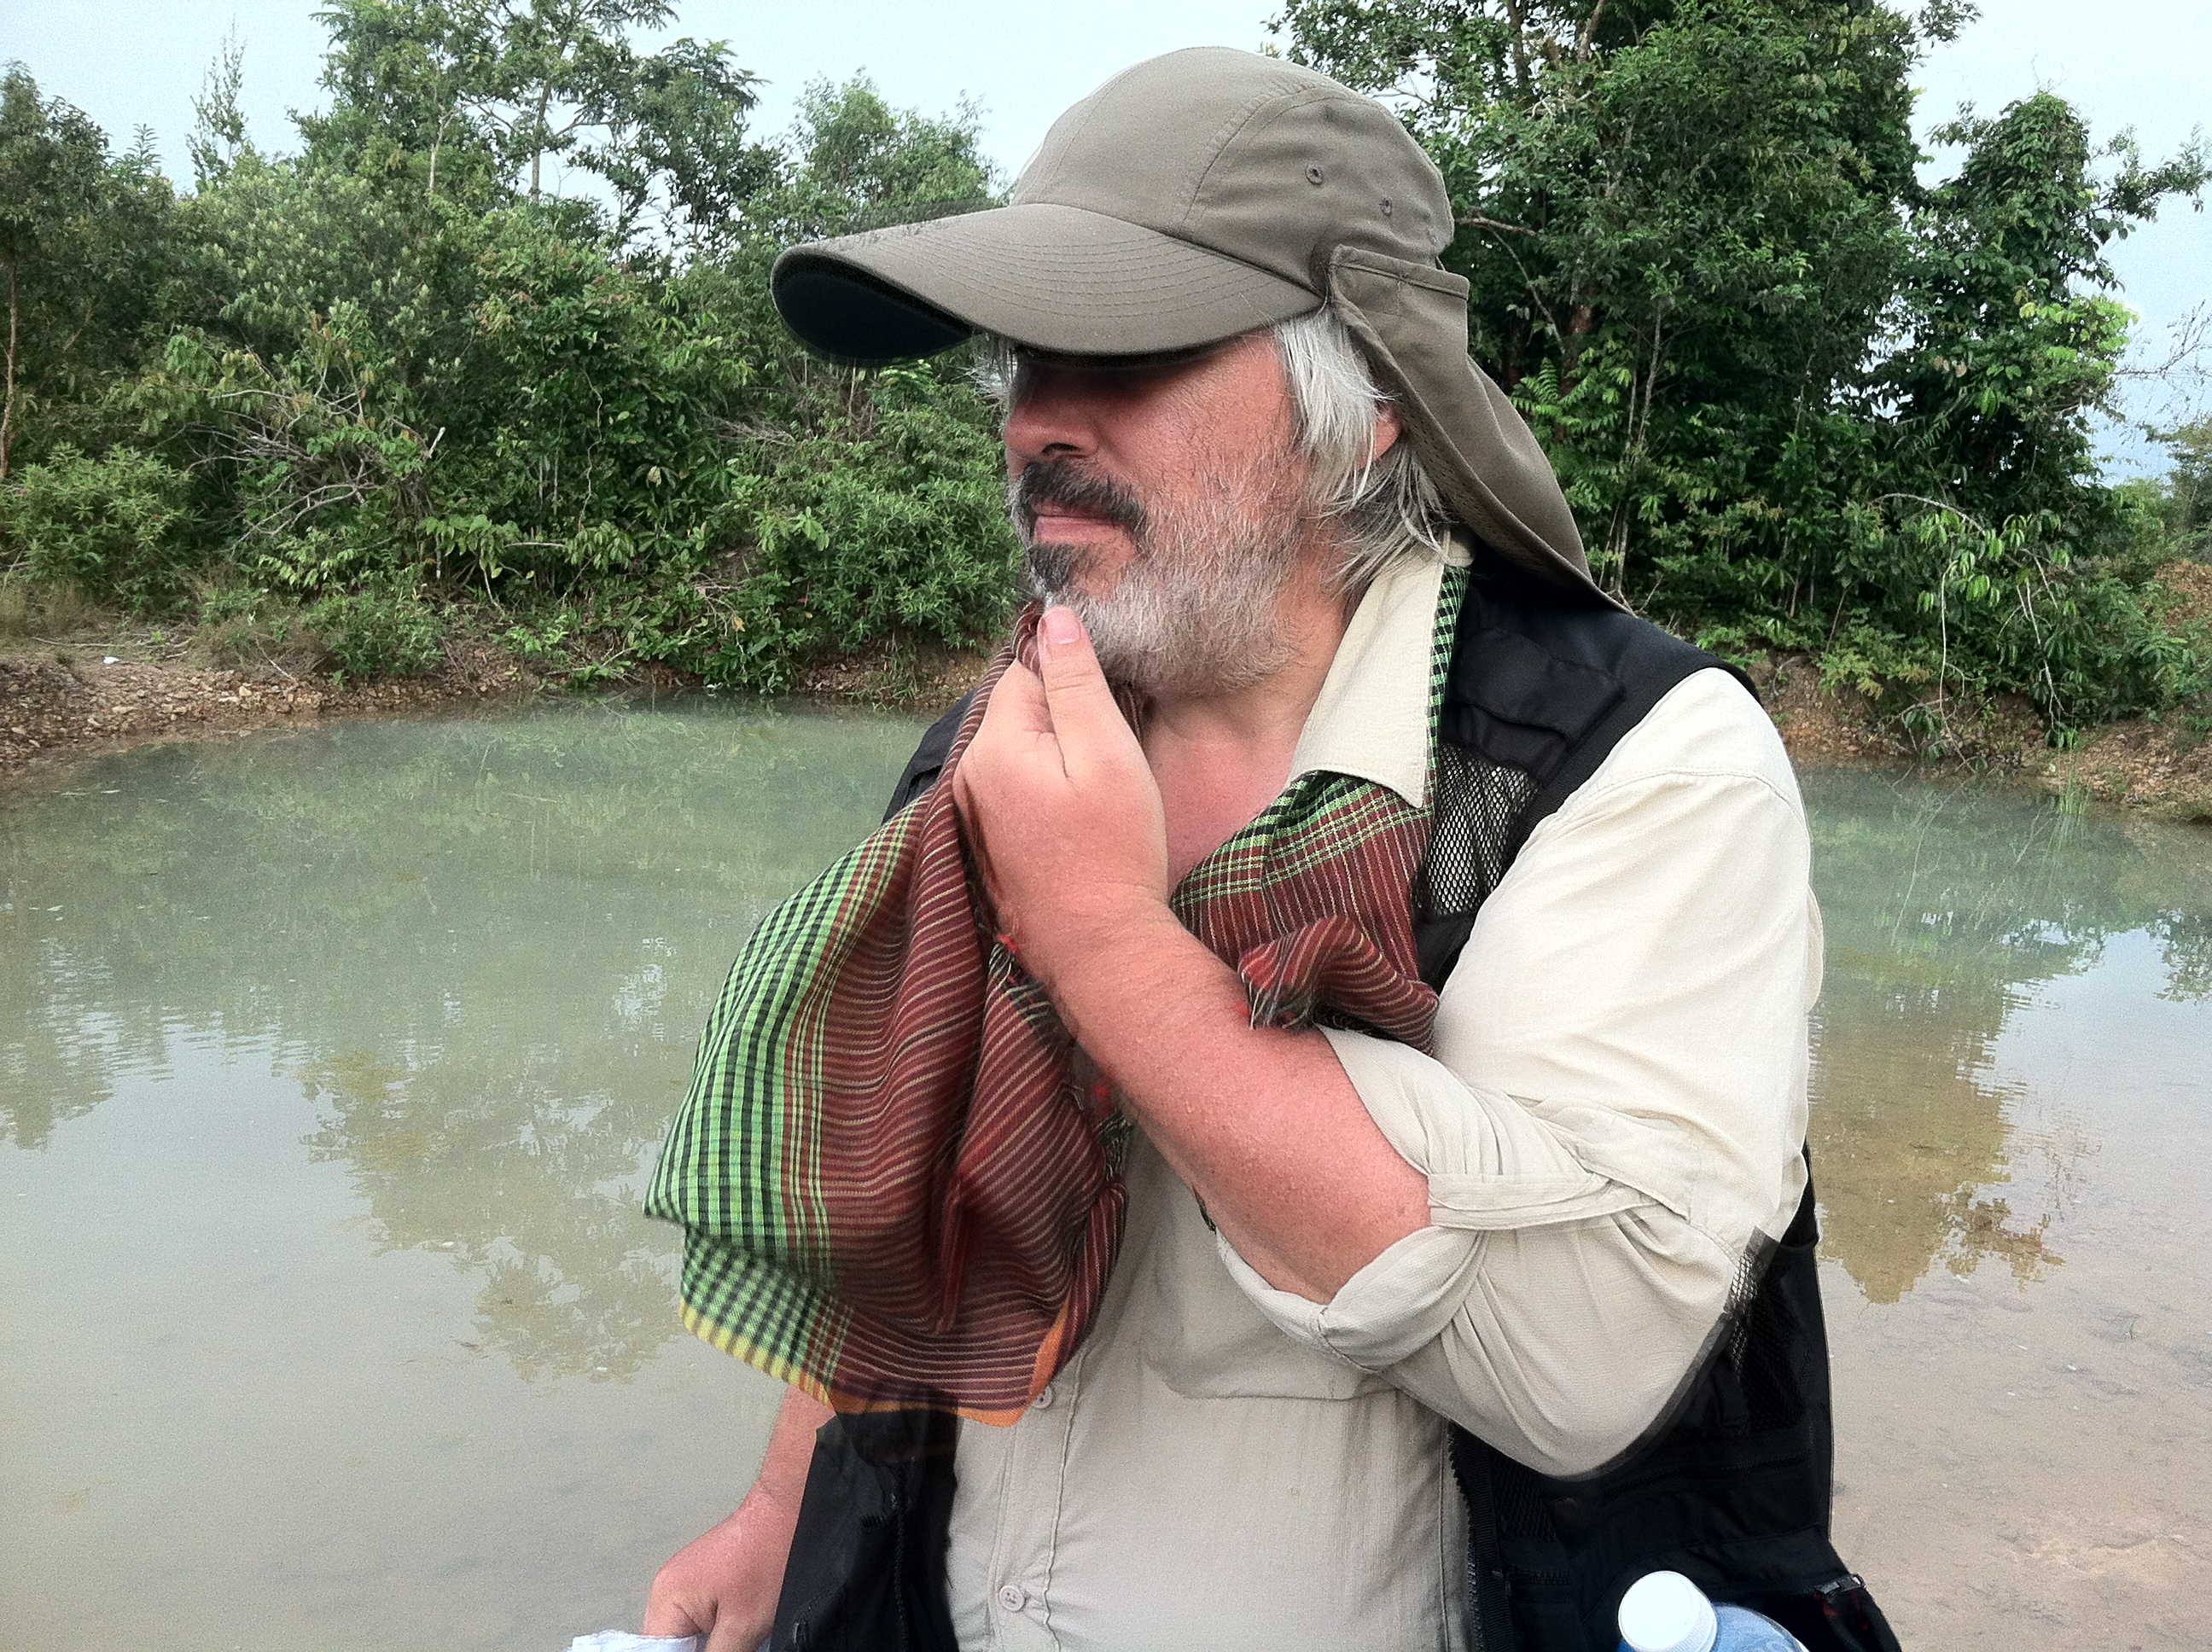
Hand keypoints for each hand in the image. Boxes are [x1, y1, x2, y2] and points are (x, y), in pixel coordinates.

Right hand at [643, 1387, 827, 1650]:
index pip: (658, 1651)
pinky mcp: (703, 1580)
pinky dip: (715, 1630)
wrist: (788, 1514)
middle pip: (671, 1643)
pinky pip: (699, 1618)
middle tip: (732, 1644)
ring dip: (708, 1642)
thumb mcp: (741, 1626)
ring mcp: (685, 1581)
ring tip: (736, 1637)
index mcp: (666, 1597)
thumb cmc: (768, 1560)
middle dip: (699, 1650)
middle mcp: (667, 1588)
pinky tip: (736, 1630)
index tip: (716, 1651)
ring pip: (687, 1633)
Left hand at [953, 606, 1173, 985]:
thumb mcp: (1107, 753)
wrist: (1100, 951)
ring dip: (1055, 757)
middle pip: (1017, 713)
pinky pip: (1017, 792)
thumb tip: (1054, 617)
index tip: (1109, 707)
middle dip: (1062, 719)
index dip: (1071, 679)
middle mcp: (970, 777)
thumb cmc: (1114, 851)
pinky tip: (1078, 821)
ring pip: (1019, 753)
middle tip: (1109, 756)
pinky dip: (1046, 792)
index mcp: (994, 747)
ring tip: (1097, 791)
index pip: (1024, 672)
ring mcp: (975, 816)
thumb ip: (1076, 681)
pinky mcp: (990, 845)